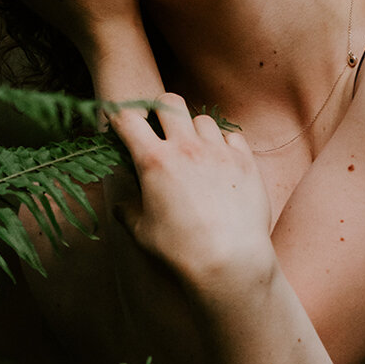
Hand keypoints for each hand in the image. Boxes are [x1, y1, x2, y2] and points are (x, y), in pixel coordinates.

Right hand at [108, 96, 275, 303]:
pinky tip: (220, 162)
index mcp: (155, 161)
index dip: (120, 117)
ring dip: (193, 130)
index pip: (128, 119)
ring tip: (194, 151)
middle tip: (159, 128)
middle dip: (160, 109)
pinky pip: (231, 137)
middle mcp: (186, 148)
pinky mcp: (244, 160)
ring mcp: (218, 151)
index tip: (121, 125)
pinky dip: (223, 144)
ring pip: (202, 119)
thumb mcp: (142, 232)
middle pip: (169, 102)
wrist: (230, 260)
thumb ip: (128, 210)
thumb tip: (122, 204)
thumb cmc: (181, 250)